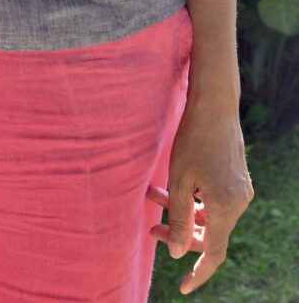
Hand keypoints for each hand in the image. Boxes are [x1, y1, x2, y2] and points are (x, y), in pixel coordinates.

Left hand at [146, 101, 254, 294]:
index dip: (198, 272)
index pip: (214, 253)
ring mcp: (239, 190)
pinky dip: (192, 198)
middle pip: (209, 233)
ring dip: (181, 211)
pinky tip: (170, 185)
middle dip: (180, 234)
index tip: (182, 287)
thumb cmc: (193, 140)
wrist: (214, 106)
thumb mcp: (180, 181)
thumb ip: (180, 220)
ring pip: (208, 214)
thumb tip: (177, 253)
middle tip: (152, 229)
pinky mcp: (235, 179)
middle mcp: (238, 203)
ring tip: (152, 197)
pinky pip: (213, 200)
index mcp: (225, 207)